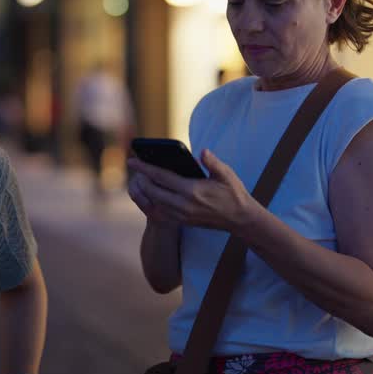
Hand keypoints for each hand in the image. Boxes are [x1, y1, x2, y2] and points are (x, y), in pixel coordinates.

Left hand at [127, 149, 259, 233]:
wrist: (240, 219)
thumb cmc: (233, 193)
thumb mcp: (226, 174)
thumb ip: (213, 162)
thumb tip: (202, 152)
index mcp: (192, 191)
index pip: (161, 177)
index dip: (144, 167)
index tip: (132, 159)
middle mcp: (184, 205)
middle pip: (153, 191)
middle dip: (141, 178)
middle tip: (135, 167)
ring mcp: (182, 216)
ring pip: (154, 203)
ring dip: (144, 191)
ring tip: (139, 179)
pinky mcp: (183, 222)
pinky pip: (161, 213)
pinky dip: (152, 203)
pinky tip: (150, 194)